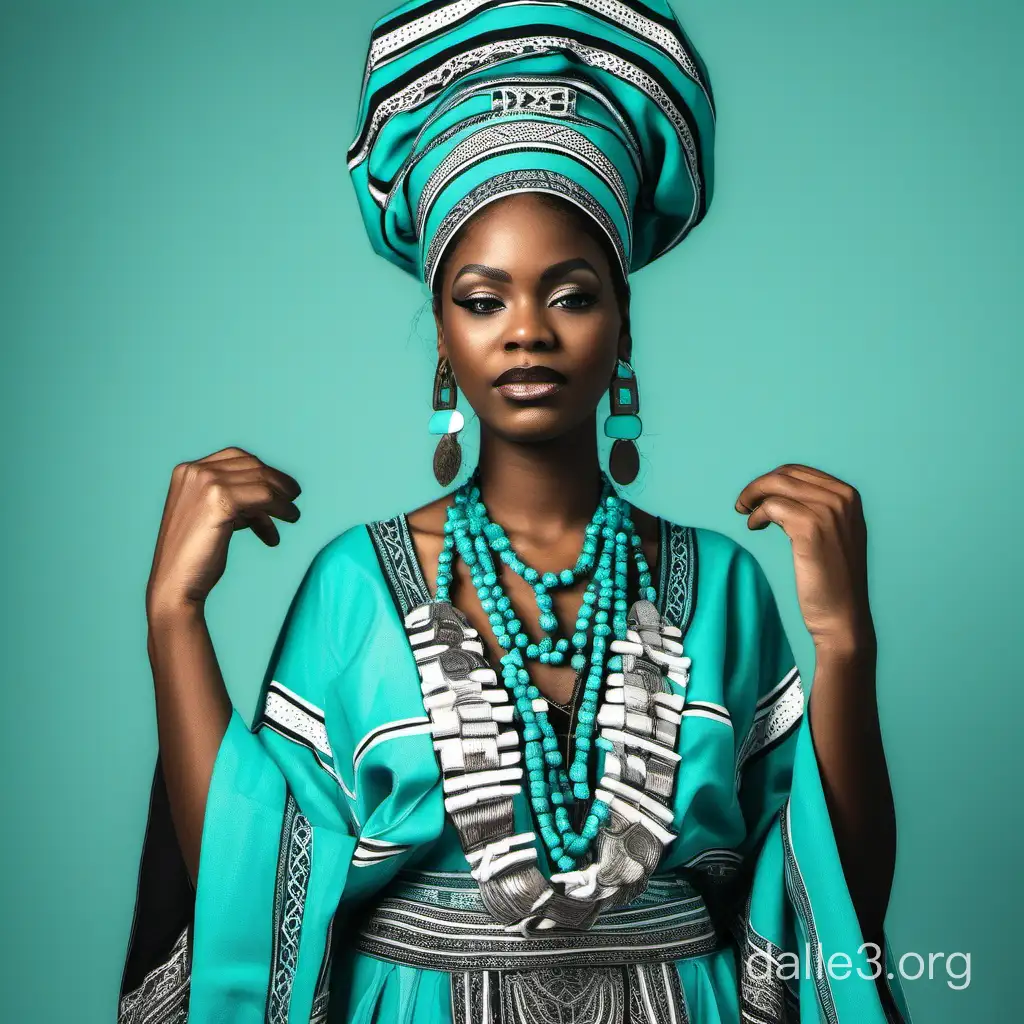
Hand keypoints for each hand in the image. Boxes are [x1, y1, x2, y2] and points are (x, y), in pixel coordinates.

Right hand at [146, 446, 300, 617]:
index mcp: (187, 471)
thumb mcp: (213, 516)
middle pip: (251, 465)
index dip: (262, 470)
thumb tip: (268, 497)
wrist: (175, 584)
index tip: (279, 487)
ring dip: (283, 496)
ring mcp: (205, 482)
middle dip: (276, 481)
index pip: (236, 458)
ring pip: (261, 480)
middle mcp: (194, 471)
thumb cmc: (195, 556)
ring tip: (293, 514)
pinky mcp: (220, 499)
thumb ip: (233, 499)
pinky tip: (289, 518)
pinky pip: (265, 495)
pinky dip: (281, 506)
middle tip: (293, 496)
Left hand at [734, 464, 873, 653]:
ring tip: (746, 514)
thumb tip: (780, 489)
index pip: (799, 471)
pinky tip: (755, 527)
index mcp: (849, 495)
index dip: (772, 481)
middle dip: (758, 486)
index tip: (758, 496)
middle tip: (743, 505)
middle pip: (785, 474)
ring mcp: (829, 511)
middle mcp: (842, 498)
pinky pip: (772, 507)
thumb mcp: (834, 532)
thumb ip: (817, 507)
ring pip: (776, 486)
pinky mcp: (811, 528)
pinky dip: (757, 515)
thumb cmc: (833, 578)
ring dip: (753, 496)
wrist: (842, 614)